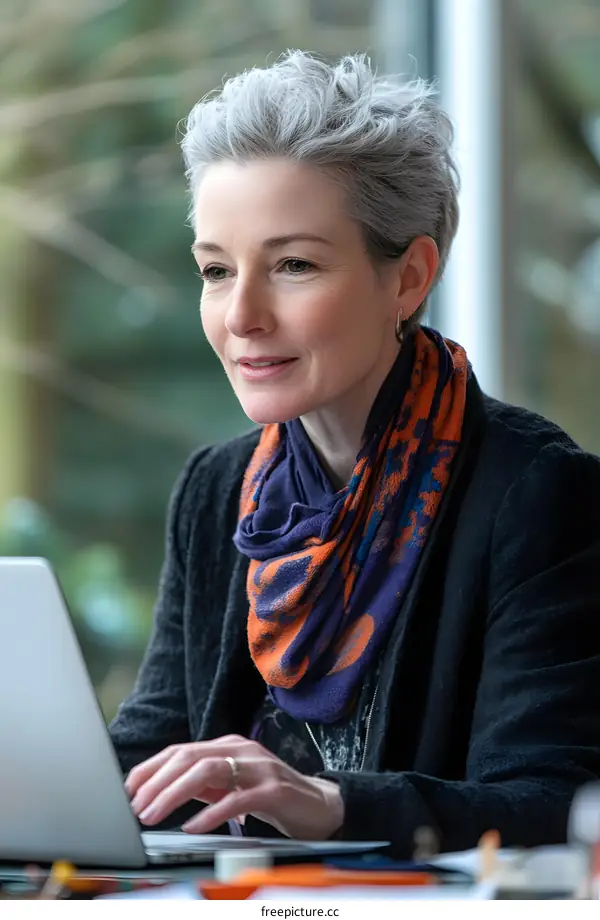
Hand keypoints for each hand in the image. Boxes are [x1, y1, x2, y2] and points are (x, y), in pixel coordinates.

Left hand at [125, 735, 344, 839]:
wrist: (319, 806)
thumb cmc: (269, 796)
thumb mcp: (229, 786)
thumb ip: (200, 784)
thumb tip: (157, 791)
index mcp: (228, 746)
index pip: (181, 750)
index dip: (151, 768)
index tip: (128, 788)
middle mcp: (241, 750)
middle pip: (190, 756)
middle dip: (157, 781)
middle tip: (136, 806)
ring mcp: (259, 767)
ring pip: (209, 770)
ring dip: (175, 793)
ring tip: (154, 814)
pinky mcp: (274, 790)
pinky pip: (237, 798)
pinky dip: (211, 813)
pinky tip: (193, 827)